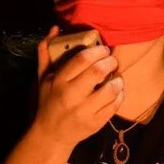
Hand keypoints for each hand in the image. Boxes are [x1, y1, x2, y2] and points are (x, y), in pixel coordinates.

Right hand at [33, 26, 124, 146]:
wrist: (51, 135)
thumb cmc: (48, 102)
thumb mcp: (43, 78)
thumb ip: (47, 52)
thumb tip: (55, 28)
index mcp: (59, 82)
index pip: (82, 59)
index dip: (97, 50)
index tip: (103, 49)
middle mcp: (71, 96)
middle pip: (98, 71)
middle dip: (110, 61)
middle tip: (112, 60)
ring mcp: (85, 111)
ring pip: (111, 89)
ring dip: (118, 79)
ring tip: (116, 76)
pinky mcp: (96, 123)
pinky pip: (115, 105)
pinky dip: (120, 95)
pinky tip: (116, 91)